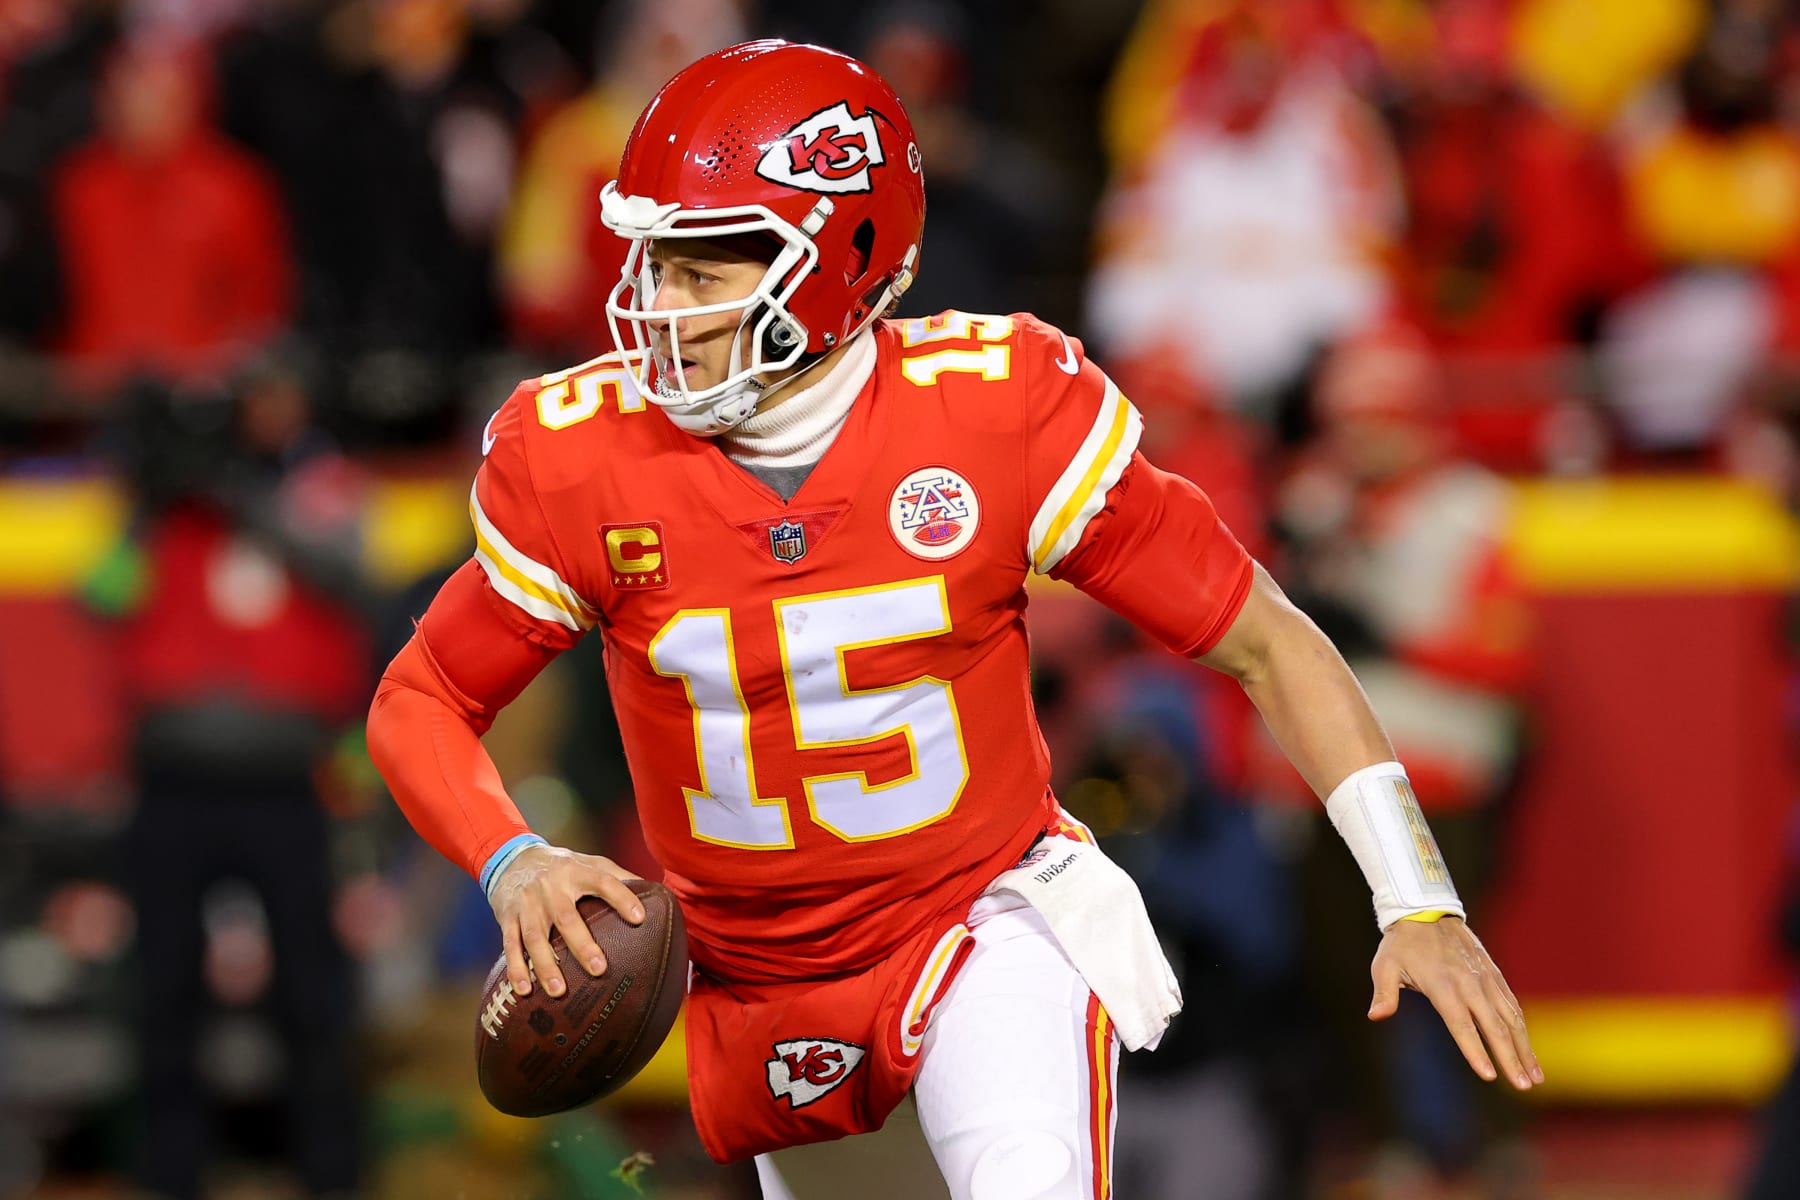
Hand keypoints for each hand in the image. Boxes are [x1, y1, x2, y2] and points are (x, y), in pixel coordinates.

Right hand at [487, 843, 643, 998]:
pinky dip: (517, 968)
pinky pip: (511, 945)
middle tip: (599, 968)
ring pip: (536, 936)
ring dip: (546, 965)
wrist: (512, 857)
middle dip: (582, 944)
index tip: (639, 918)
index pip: (603, 882)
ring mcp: (528, 903)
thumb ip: (618, 876)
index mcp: (576, 871)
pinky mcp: (508, 916)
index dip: (622, 898)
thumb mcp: (589, 862)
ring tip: (559, 991)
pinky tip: (525, 990)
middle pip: (566, 917)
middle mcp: (551, 886)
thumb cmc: (562, 866)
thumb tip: (655, 891)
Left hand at [1369, 916, 1543, 1090]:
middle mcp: (1470, 984)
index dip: (1475, 1050)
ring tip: (1535, 1077)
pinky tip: (1529, 1049)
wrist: (1428, 911)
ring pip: (1511, 1018)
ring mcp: (1486, 980)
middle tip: (1523, 1088)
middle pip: (1494, 1027)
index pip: (1461, 1025)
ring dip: (1525, 1048)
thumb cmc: (1402, 943)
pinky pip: (1512, 1005)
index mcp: (1443, 986)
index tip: (1489, 1076)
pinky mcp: (1495, 975)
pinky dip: (1522, 1028)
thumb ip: (1384, 993)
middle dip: (1510, 1059)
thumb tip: (1375, 1015)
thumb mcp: (1384, 966)